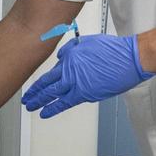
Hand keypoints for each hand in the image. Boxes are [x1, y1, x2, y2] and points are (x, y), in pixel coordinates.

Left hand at [21, 34, 154, 118]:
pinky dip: (53, 108)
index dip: (40, 81)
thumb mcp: (88, 42)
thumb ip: (71, 49)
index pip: (49, 72)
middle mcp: (70, 70)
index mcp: (69, 57)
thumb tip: (61, 57)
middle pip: (47, 84)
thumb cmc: (113, 50)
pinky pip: (64, 103)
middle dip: (35, 93)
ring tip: (30, 106)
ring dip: (39, 101)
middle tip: (26, 99)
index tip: (33, 86)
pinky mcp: (85, 93)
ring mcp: (76, 82)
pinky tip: (45, 113)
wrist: (129, 59)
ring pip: (52, 94)